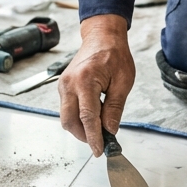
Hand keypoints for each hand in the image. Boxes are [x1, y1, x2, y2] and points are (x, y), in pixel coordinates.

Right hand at [58, 14, 134, 156]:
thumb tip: (110, 130)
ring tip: (98, 130)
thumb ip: (115, 108)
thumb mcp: (123, 81)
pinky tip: (92, 119)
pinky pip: (67, 109)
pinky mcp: (63, 87)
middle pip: (70, 121)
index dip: (94, 137)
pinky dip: (78, 118)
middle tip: (100, 142)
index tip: (100, 151)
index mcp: (86, 81)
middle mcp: (69, 84)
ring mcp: (63, 85)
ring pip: (66, 117)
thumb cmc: (115, 55)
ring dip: (80, 128)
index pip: (88, 117)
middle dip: (84, 136)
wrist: (101, 36)